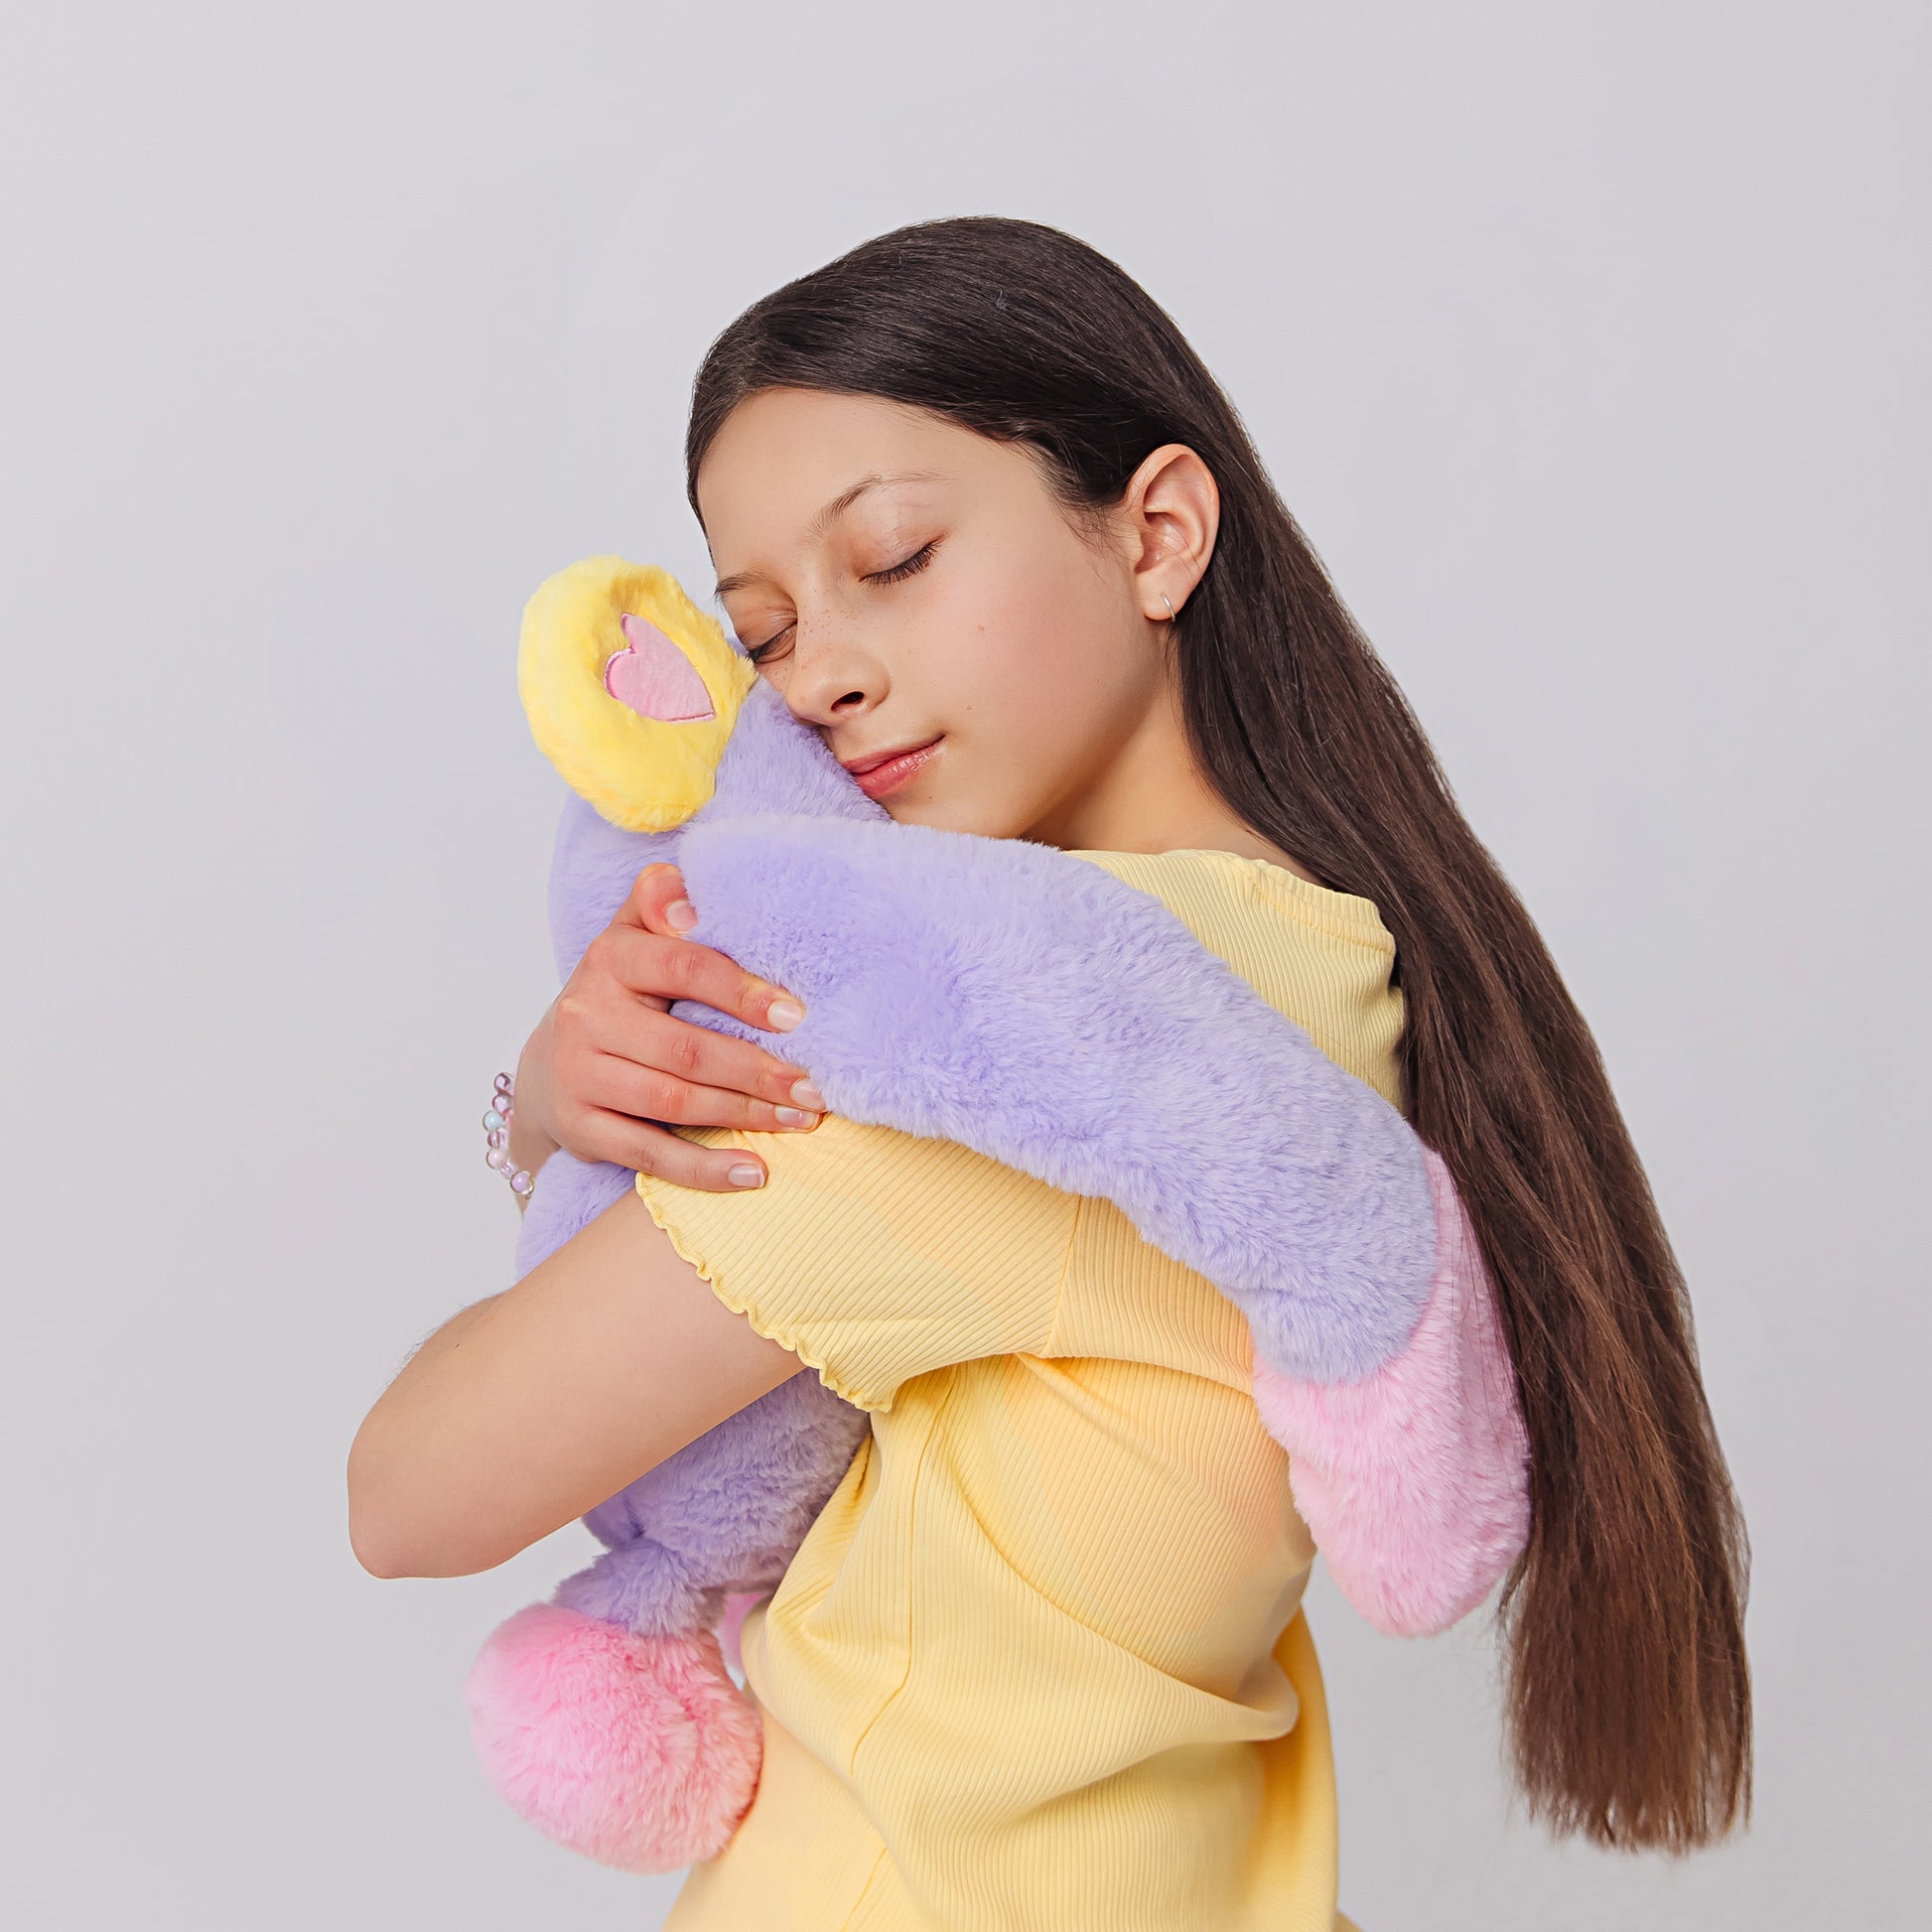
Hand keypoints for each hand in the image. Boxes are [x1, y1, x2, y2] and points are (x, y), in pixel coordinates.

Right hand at [509, 862, 825, 1191]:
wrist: (549, 1067)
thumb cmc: (618, 998)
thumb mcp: (632, 942)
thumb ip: (658, 906)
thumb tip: (682, 876)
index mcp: (609, 958)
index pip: (683, 967)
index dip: (742, 992)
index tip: (799, 1016)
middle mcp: (585, 1013)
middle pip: (686, 1048)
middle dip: (759, 1070)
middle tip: (817, 1087)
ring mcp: (579, 1074)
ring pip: (673, 1100)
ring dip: (745, 1115)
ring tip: (800, 1119)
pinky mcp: (580, 1128)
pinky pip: (649, 1153)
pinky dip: (704, 1168)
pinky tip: (753, 1172)